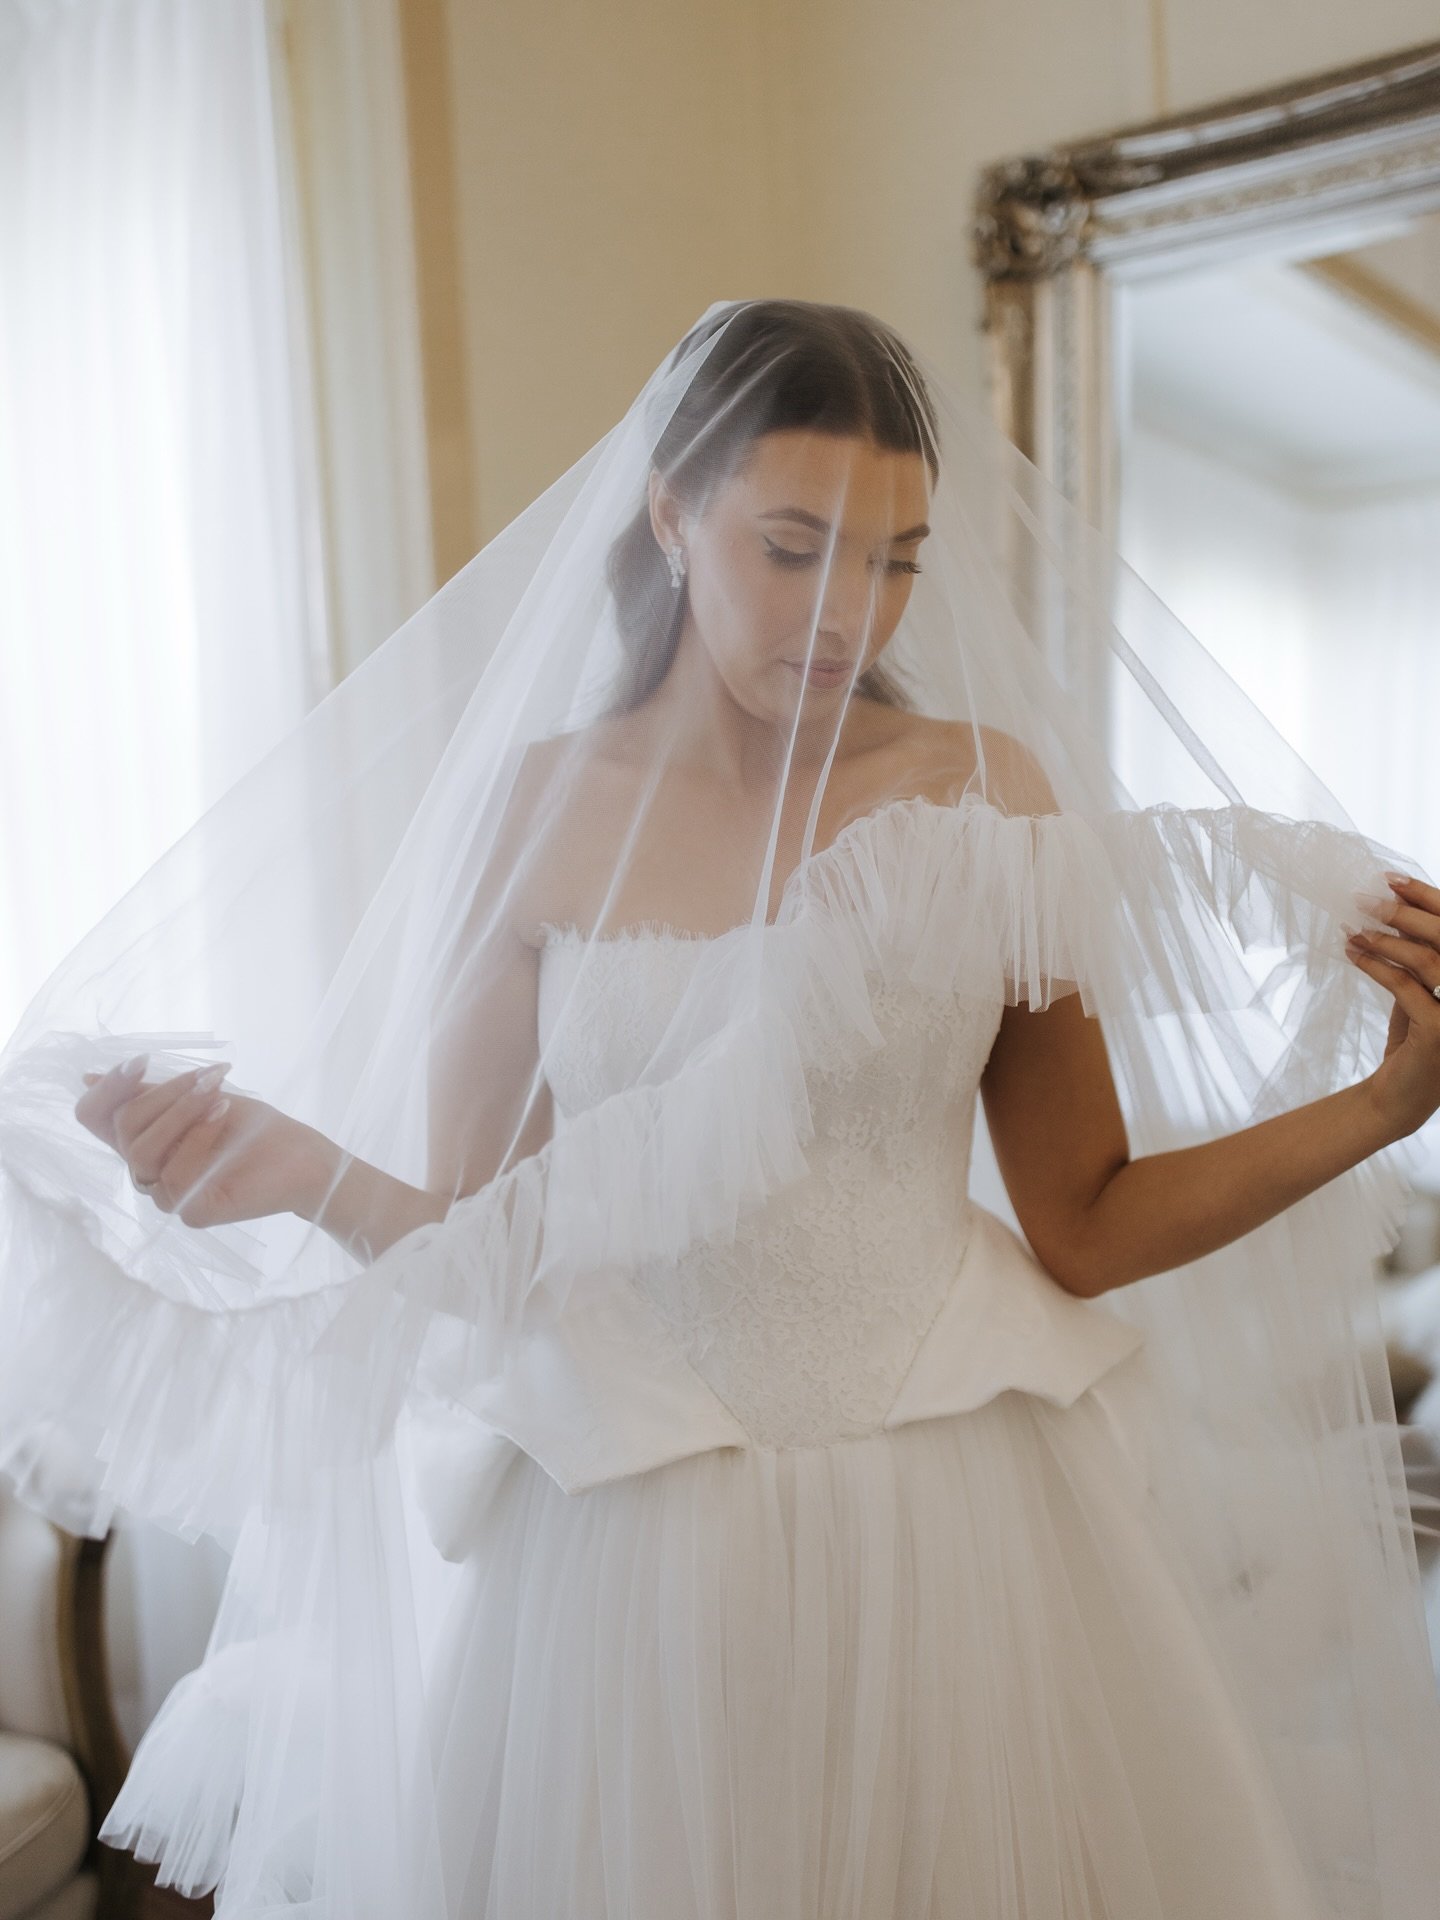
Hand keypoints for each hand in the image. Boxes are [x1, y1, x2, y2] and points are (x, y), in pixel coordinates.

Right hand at [74, 1056, 337, 1227]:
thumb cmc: (250, 1127)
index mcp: (143, 1139)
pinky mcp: (192, 1211)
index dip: (106, 1089)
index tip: (140, 1064)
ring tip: (218, 1093)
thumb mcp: (195, 1096)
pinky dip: (199, 1137)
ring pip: (143, 1151)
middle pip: (124, 1127)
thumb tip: (89, 1077)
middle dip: (165, 1094)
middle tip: (209, 1076)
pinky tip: (223, 1115)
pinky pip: (174, 1175)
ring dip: (181, 1112)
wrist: (301, 1156)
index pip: (94, 1117)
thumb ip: (148, 1092)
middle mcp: (147, 1170)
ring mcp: (167, 1194)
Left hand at [1345, 871, 1439, 1139]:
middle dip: (1405, 913)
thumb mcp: (1423, 990)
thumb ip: (1421, 954)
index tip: (1393, 880)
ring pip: (1427, 960)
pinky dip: (1375, 965)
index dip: (1430, 900)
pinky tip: (1352, 953)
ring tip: (1352, 929)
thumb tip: (1394, 904)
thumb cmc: (1416, 1039)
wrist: (1400, 1098)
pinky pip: (1405, 987)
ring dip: (1386, 939)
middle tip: (1365, 899)